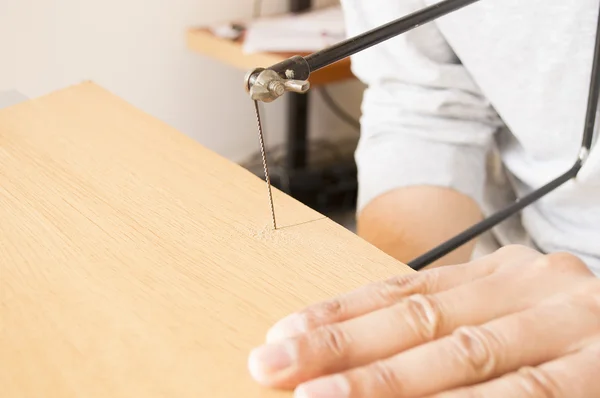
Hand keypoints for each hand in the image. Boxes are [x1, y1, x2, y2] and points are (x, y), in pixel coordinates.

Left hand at [247, 245, 599, 396]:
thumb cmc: (564, 330)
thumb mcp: (508, 312)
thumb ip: (449, 326)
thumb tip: (360, 359)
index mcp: (500, 274)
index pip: (405, 292)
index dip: (340, 314)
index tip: (284, 334)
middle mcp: (530, 290)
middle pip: (421, 322)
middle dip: (343, 348)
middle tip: (276, 365)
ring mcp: (567, 331)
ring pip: (461, 358)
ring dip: (386, 385)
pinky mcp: (597, 374)